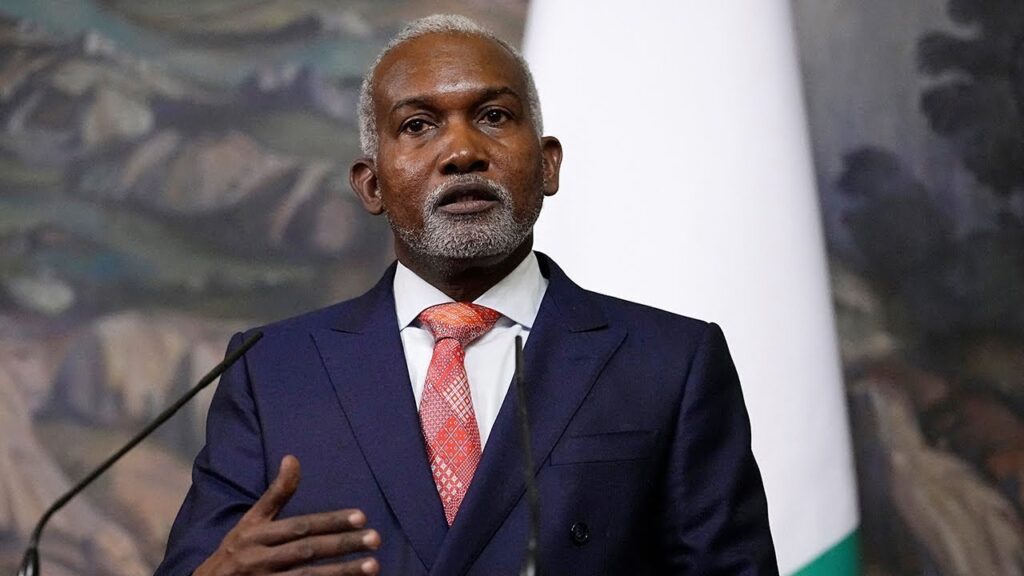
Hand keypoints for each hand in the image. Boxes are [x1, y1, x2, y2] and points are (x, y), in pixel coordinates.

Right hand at [195, 455, 380, 574]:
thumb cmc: (235, 551)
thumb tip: (293, 457)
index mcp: (256, 534)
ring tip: (373, 566)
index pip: (300, 525)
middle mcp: (258, 558)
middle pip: (307, 551)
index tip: (362, 517)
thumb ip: (275, 494)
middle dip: (343, 545)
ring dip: (342, 573)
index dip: (331, 521)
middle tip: (375, 539)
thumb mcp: (250, 521)